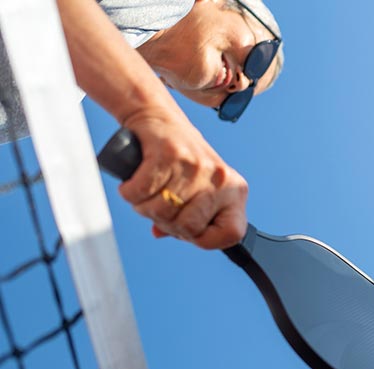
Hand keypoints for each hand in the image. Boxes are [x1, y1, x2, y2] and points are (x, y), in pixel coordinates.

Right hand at [116, 111, 247, 248]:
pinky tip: (133, 185)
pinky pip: (142, 193)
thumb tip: (162, 234)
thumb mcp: (196, 189)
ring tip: (146, 194)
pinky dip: (131, 193)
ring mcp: (196, 167)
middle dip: (167, 224)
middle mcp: (220, 179)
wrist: (159, 117)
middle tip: (158, 208)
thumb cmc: (180, 157)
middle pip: (189, 227)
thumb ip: (188, 217)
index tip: (189, 232)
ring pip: (163, 212)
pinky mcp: (169, 155)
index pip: (232, 234)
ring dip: (145, 207)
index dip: (205, 239)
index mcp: (235, 190)